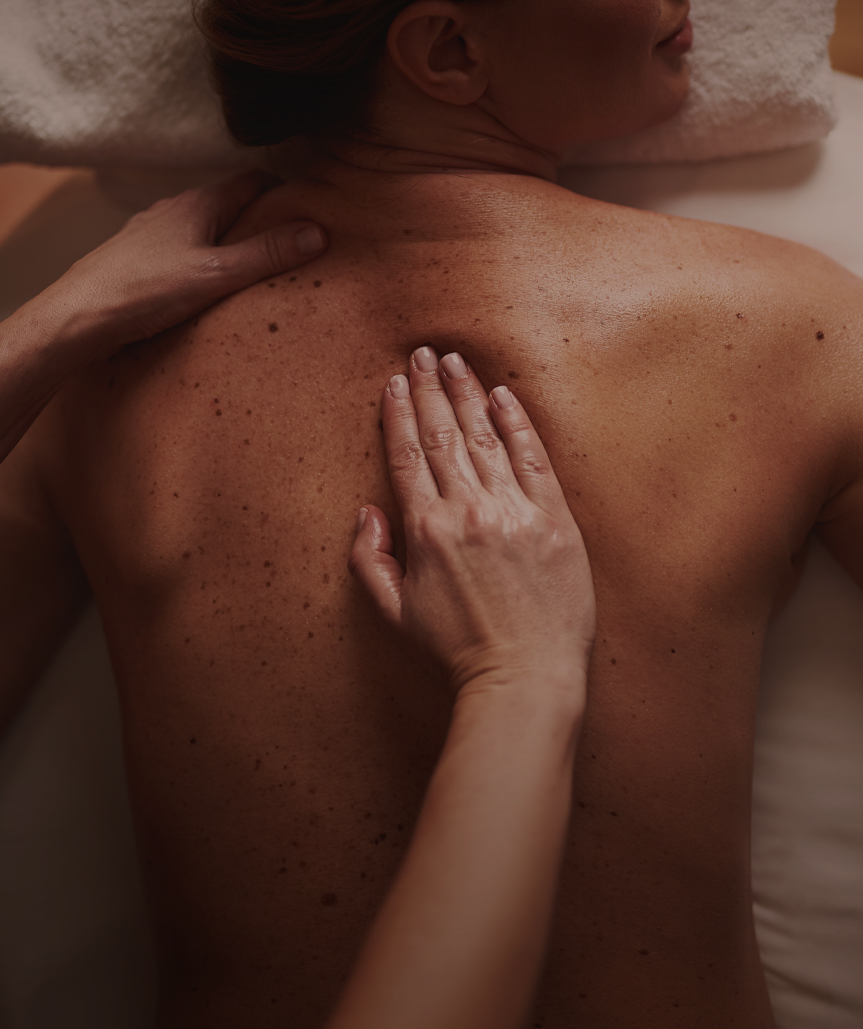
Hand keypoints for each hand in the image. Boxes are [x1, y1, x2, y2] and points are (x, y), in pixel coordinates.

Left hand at [37, 170, 326, 357]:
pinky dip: (205, 261)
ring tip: (256, 268)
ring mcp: (155, 234)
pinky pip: (184, 251)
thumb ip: (267, 254)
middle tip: (292, 242)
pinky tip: (209, 287)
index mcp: (198, 204)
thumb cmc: (145, 290)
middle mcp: (174, 210)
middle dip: (261, 219)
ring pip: (204, 229)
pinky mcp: (140, 260)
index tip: (310, 208)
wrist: (79, 316)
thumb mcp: (217, 274)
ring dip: (231, 242)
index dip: (284, 191)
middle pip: (229, 205)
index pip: (252, 181)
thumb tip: (318, 231)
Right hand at [350, 346, 594, 698]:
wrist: (524, 674)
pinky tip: (503, 396)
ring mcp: (513, 511)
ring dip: (467, 394)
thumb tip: (367, 511)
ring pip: (484, 438)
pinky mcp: (554, 519)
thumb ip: (369, 559)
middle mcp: (466, 510)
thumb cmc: (457, 648)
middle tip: (421, 354)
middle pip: (443, 435)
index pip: (407, 456)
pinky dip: (517, 425)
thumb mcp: (394, 613)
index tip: (394, 382)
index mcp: (425, 530)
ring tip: (454, 361)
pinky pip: (534, 460)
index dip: (399, 415)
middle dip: (429, 389)